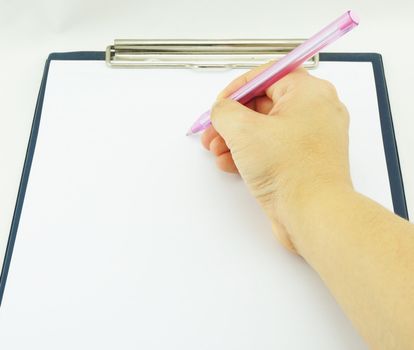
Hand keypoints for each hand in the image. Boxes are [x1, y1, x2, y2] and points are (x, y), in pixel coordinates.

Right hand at [201, 64, 352, 253]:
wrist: (314, 214)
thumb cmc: (289, 169)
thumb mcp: (243, 130)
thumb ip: (224, 111)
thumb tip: (222, 111)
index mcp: (309, 92)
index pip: (267, 75)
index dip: (238, 88)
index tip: (220, 104)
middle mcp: (315, 111)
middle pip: (263, 104)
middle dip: (232, 120)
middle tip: (212, 132)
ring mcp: (311, 138)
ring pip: (266, 129)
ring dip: (236, 139)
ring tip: (217, 151)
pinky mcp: (304, 161)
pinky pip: (273, 149)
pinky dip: (250, 154)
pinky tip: (230, 164)